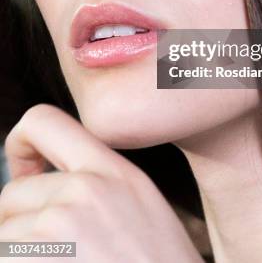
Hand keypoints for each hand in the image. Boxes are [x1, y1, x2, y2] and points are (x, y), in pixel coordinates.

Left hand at [0, 104, 204, 261]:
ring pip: (4, 235)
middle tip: (50, 248)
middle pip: (11, 193)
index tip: (26, 175)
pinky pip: (6, 257)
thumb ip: (96, 179)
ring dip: (19, 254)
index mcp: (112, 170)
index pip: (41, 121)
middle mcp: (84, 191)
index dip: (20, 145)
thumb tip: (44, 177)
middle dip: (17, 222)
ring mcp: (59, 230)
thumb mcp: (139, 203)